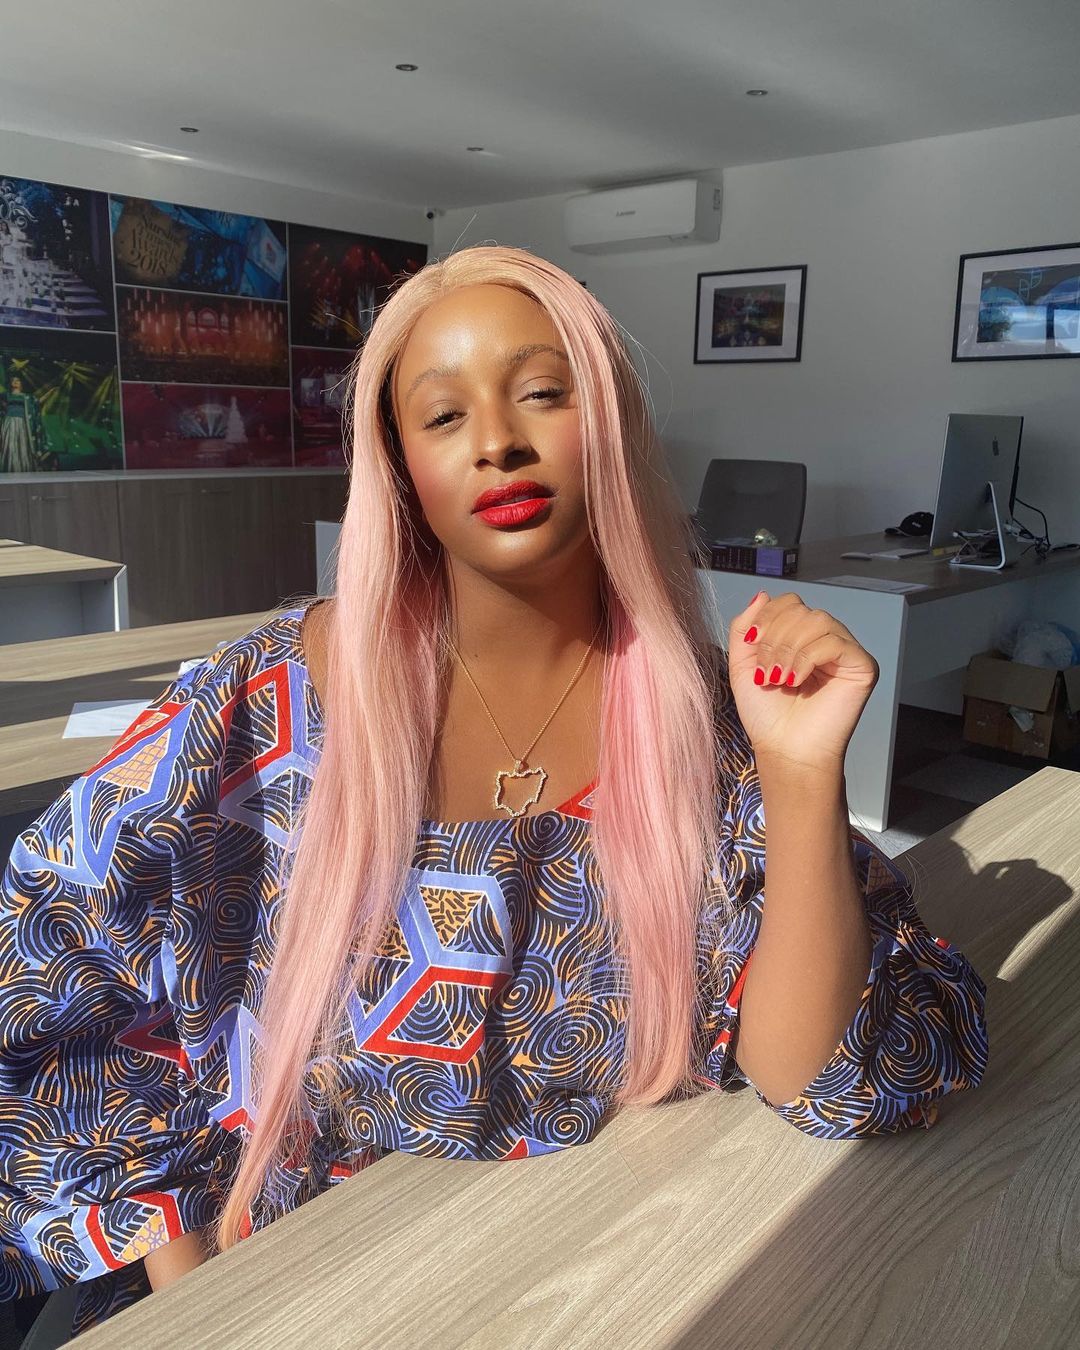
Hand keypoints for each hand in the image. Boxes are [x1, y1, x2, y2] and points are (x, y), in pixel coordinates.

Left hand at [726, 591, 878, 773]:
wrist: (785, 750)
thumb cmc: (767, 714)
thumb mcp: (742, 664)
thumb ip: (745, 628)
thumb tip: (762, 594)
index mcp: (801, 637)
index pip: (788, 602)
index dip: (766, 618)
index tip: (752, 646)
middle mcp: (826, 639)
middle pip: (801, 609)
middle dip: (774, 638)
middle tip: (765, 671)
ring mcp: (845, 651)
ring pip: (817, 620)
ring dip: (788, 649)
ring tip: (779, 678)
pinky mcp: (862, 665)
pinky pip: (834, 641)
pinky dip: (808, 659)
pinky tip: (796, 681)